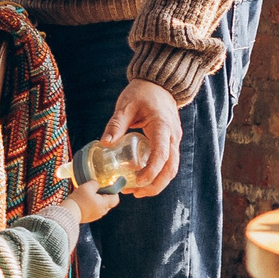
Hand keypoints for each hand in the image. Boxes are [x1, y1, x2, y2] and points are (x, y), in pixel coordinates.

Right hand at [68, 178, 121, 223]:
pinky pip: (93, 209)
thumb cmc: (79, 201)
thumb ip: (95, 183)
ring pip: (100, 205)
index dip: (113, 191)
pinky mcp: (89, 217)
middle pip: (108, 201)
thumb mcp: (87, 187)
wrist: (69, 213)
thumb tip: (97, 184)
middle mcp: (102, 211)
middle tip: (96, 189)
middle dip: (104, 194)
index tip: (108, 186)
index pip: (116, 198)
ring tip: (88, 194)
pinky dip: (91, 204)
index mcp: (104, 204)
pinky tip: (83, 200)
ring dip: (96, 199)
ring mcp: (96, 215)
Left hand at [104, 77, 181, 198]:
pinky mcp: (171, 142)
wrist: (160, 83)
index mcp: (163, 127)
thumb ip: (116, 124)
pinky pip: (168, 163)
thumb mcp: (126, 106)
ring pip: (171, 168)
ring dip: (157, 183)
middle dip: (155, 185)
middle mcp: (173, 136)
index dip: (151, 171)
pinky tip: (142, 179)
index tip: (138, 182)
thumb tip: (104, 143)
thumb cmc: (142, 92)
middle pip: (170, 169)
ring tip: (137, 191)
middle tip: (135, 193)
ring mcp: (174, 140)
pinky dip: (158, 174)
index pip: (161, 155)